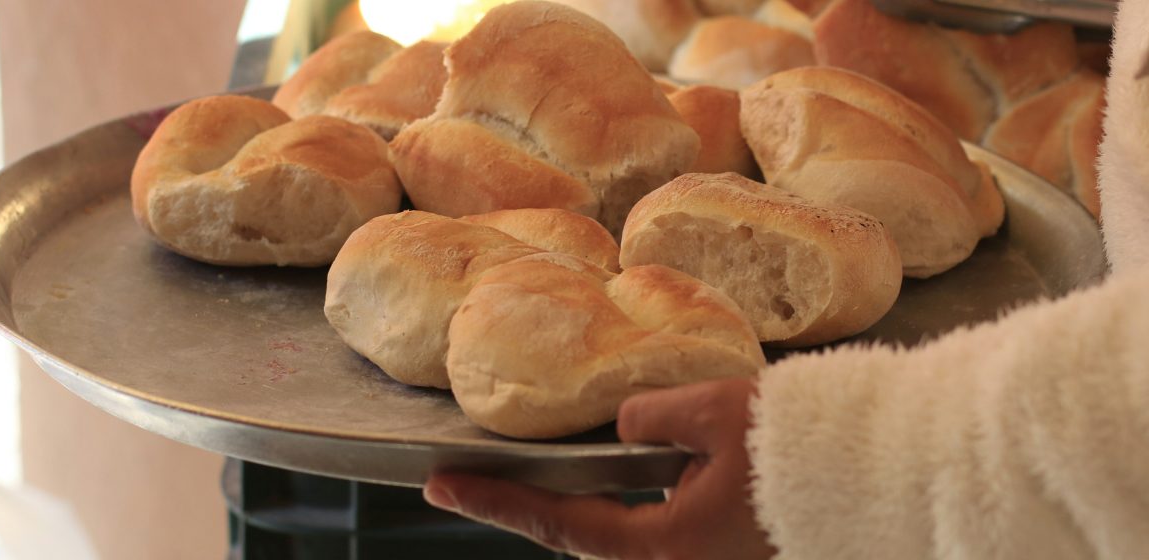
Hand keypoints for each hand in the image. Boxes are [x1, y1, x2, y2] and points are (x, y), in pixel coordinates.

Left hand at [423, 377, 776, 558]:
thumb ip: (650, 418)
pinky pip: (659, 528)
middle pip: (586, 536)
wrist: (883, 480)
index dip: (494, 500)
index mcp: (665, 546)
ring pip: (625, 533)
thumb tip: (622, 427)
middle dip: (534, 504)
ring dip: (586, 502)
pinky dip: (632, 500)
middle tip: (478, 474)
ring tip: (545, 469)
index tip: (438, 484)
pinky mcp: (725, 552)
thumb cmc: (802, 449)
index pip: (558, 522)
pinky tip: (629, 471)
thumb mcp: (713, 412)